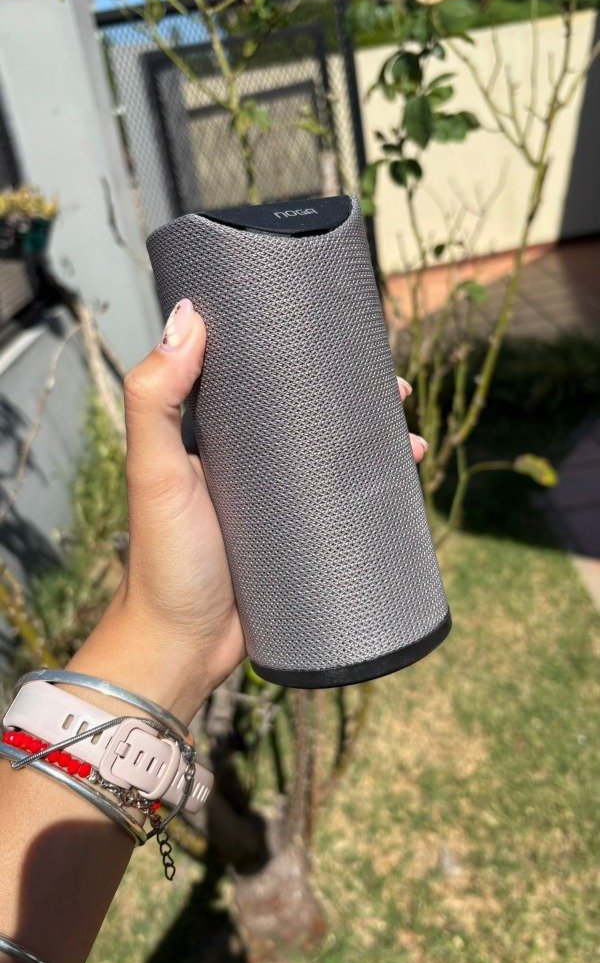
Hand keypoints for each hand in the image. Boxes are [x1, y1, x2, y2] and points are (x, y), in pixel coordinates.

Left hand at [69, 300, 427, 724]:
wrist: (183, 646)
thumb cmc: (164, 559)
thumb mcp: (155, 471)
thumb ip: (156, 398)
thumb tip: (188, 315)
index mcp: (211, 435)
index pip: (255, 375)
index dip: (293, 349)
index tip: (332, 328)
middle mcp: (246, 461)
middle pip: (306, 412)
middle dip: (351, 394)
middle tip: (392, 382)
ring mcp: (277, 500)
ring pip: (332, 455)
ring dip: (372, 438)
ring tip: (408, 431)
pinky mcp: (300, 537)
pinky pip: (343, 503)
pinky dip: (375, 487)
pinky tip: (406, 478)